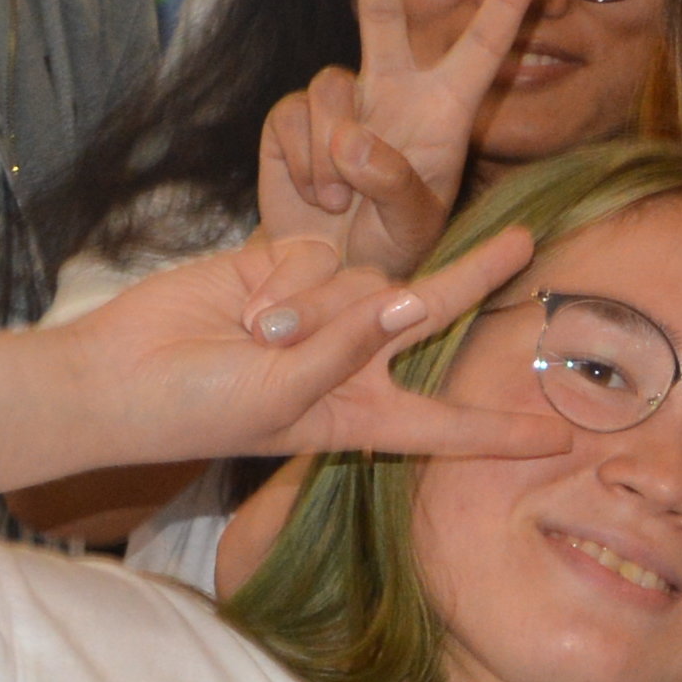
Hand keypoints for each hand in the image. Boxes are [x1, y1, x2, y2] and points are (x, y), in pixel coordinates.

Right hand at [51, 224, 568, 479]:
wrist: (121, 375)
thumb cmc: (201, 411)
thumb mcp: (285, 399)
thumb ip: (349, 349)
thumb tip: (410, 298)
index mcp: (363, 417)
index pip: (447, 427)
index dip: (500, 432)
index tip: (559, 439)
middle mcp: (354, 362)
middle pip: (433, 315)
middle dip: (478, 279)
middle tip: (525, 243)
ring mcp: (323, 310)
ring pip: (366, 281)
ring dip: (320, 307)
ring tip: (260, 336)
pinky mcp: (287, 267)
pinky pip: (321, 257)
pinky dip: (291, 281)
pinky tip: (251, 306)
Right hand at [252, 0, 541, 274]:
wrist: (328, 279)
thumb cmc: (391, 252)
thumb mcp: (412, 228)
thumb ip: (394, 185)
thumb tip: (354, 140)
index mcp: (445, 112)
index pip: (484, 45)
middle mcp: (393, 93)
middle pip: (386, 13)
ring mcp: (340, 103)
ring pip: (329, 87)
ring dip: (331, 152)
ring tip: (343, 201)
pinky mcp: (292, 119)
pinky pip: (291, 116)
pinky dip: (300, 162)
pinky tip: (315, 194)